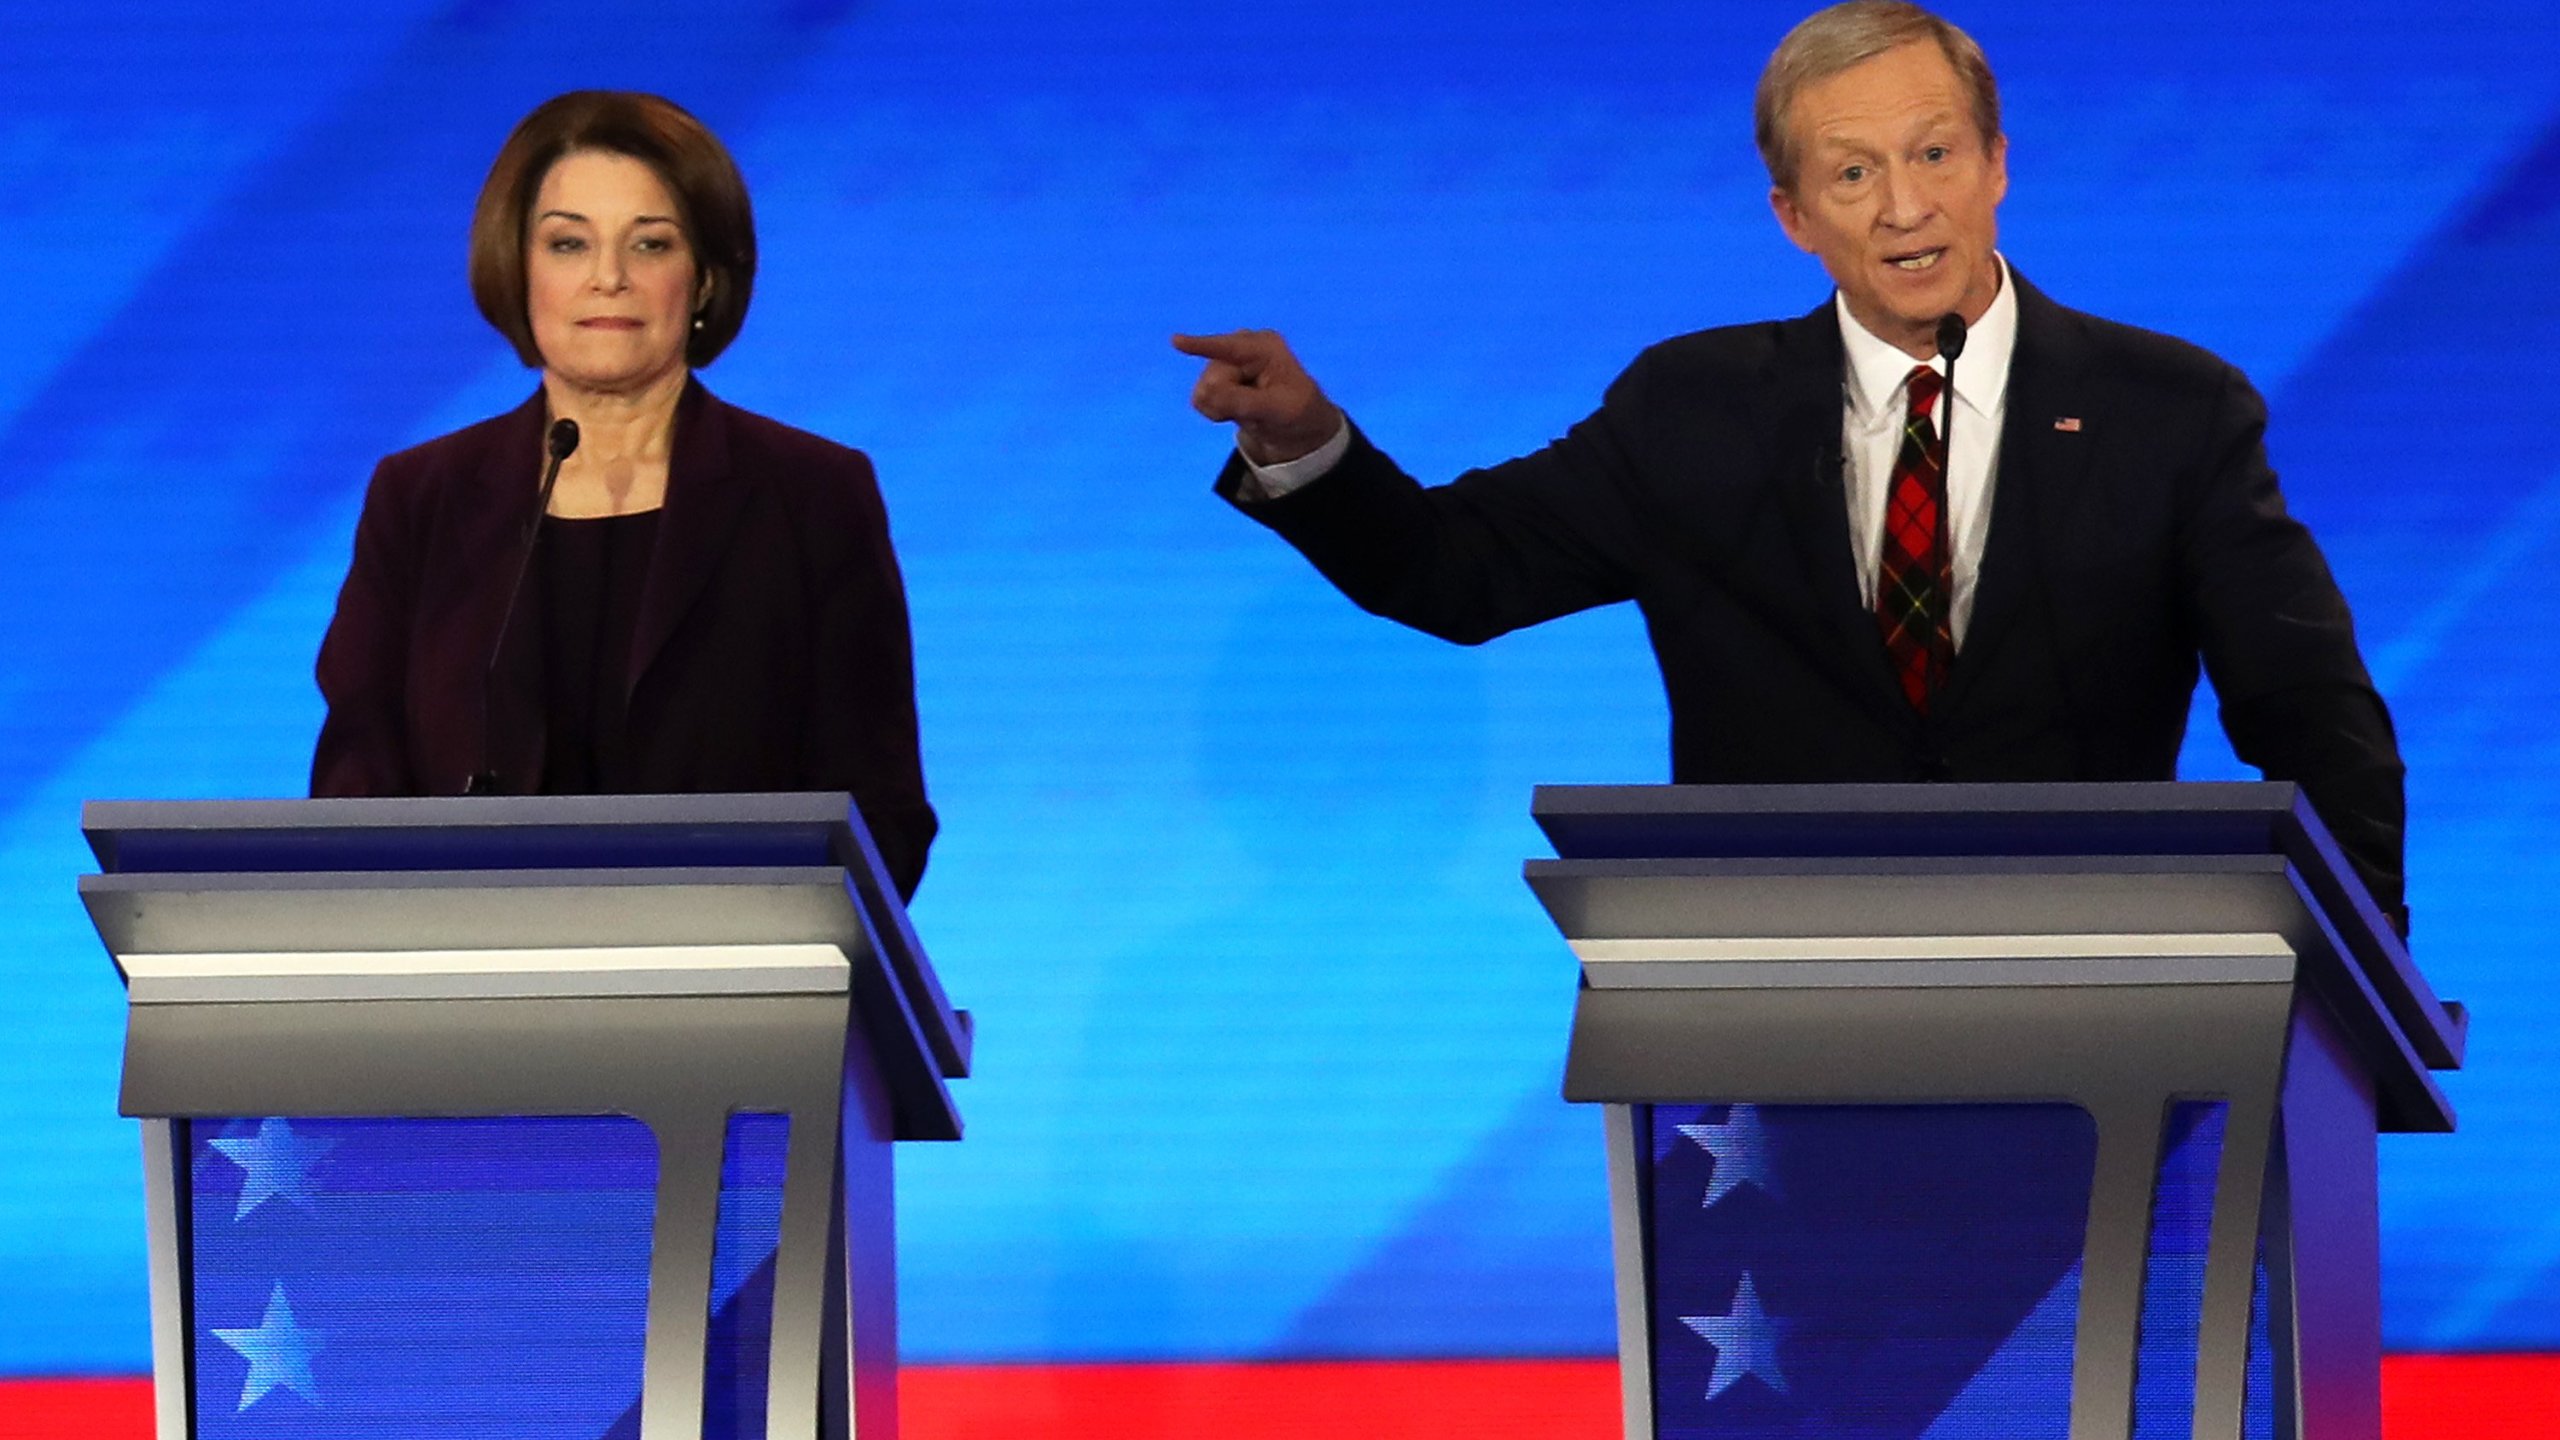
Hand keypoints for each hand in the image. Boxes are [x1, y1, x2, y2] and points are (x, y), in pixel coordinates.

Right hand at [1171, 329, 1343, 465]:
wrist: (1297, 426)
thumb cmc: (1297, 411)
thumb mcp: (1278, 410)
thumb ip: (1242, 401)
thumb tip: (1206, 393)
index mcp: (1264, 347)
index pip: (1228, 348)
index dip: (1200, 345)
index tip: (1175, 340)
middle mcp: (1242, 347)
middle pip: (1214, 378)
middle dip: (1226, 400)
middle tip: (1253, 412)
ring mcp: (1228, 361)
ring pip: (1204, 390)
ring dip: (1221, 408)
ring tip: (1249, 412)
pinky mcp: (1217, 376)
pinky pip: (1200, 398)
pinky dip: (1214, 410)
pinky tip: (1234, 410)